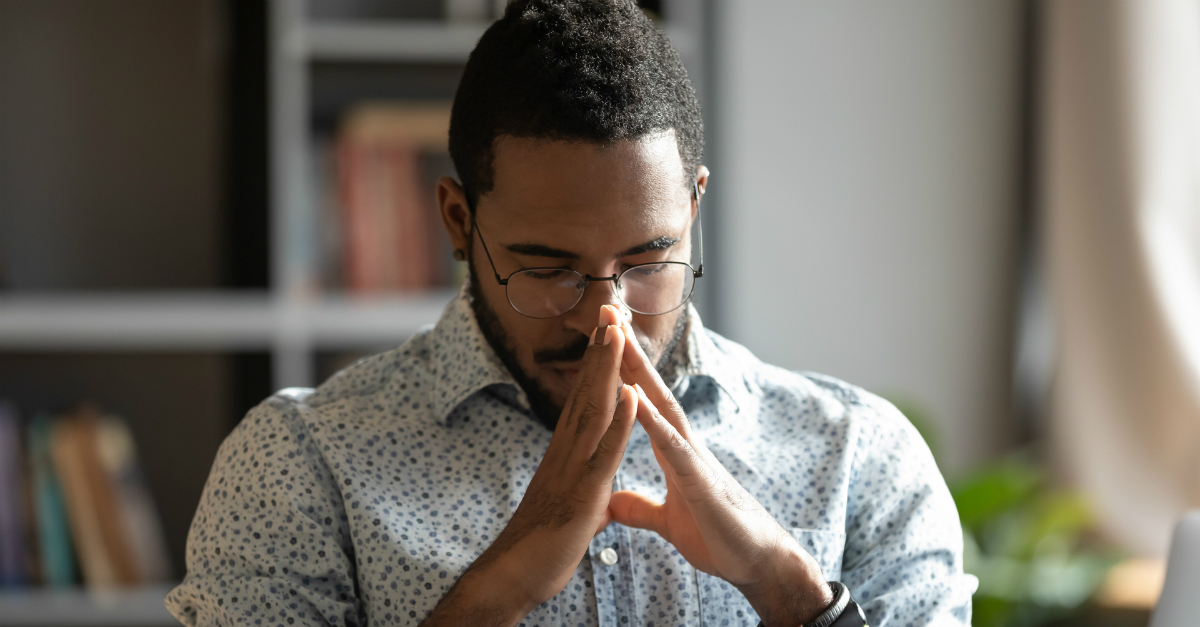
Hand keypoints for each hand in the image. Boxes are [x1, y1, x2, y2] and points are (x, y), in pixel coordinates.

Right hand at [422, 305, 636, 625]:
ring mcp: (573, 468)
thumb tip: (600, 501)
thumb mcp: (572, 515)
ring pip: (594, 410)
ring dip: (608, 371)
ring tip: (618, 333)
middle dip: (600, 353)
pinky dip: (621, 421)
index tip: (606, 335)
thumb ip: (588, 499)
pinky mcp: (582, 491)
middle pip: (586, 393)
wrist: (514, 576)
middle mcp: (566, 453)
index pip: (584, 402)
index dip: (596, 368)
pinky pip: (605, 451)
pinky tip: (633, 394)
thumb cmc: (541, 549)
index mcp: (566, 455)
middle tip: (610, 312)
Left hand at [607, 320, 832, 626]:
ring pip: (661, 405)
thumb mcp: (667, 520)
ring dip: (637, 371)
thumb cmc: (718, 537)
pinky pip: (671, 446)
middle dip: (627, 351)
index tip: (602, 336)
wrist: (754, 563)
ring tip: (616, 337)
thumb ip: (641, 507)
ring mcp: (693, 458)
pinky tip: (634, 398)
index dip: (622, 370)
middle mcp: (683, 445)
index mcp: (673, 451)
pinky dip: (651, 421)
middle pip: (650, 388)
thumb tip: (615, 500)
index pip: (642, 401)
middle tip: (607, 310)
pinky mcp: (699, 481)